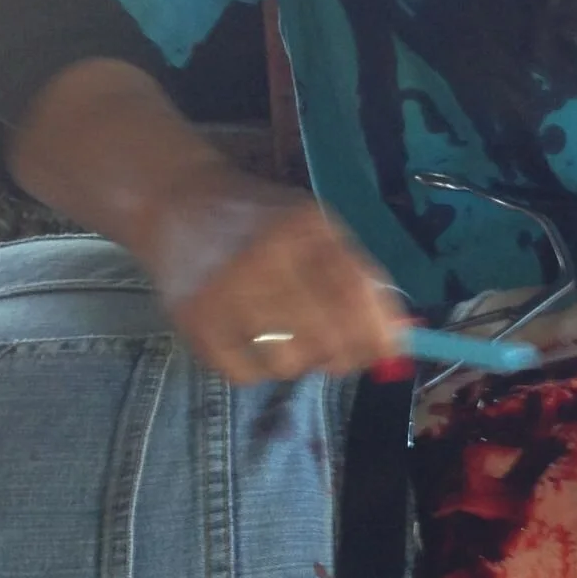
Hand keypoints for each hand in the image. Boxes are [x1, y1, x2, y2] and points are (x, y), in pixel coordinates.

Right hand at [141, 159, 406, 382]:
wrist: (177, 202)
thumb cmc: (262, 220)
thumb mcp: (315, 227)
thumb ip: (359, 277)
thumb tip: (399, 339)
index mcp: (303, 226)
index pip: (354, 293)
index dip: (377, 333)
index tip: (388, 354)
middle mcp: (263, 256)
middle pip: (325, 336)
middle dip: (343, 354)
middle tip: (339, 353)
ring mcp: (223, 290)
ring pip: (287, 363)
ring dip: (299, 362)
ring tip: (290, 338)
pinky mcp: (192, 320)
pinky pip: (244, 375)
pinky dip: (258, 369)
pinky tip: (254, 341)